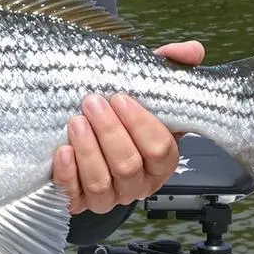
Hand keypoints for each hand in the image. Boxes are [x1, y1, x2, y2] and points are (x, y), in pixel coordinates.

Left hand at [56, 40, 204, 214]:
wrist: (85, 133)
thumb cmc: (120, 114)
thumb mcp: (145, 88)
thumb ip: (170, 68)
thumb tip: (191, 51)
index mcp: (161, 160)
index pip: (160, 150)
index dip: (141, 125)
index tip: (120, 98)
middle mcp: (138, 182)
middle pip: (129, 166)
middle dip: (109, 133)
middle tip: (92, 103)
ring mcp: (110, 196)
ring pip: (102, 182)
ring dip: (88, 151)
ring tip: (75, 122)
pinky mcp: (79, 202)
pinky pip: (74, 196)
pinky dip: (68, 175)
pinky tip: (62, 151)